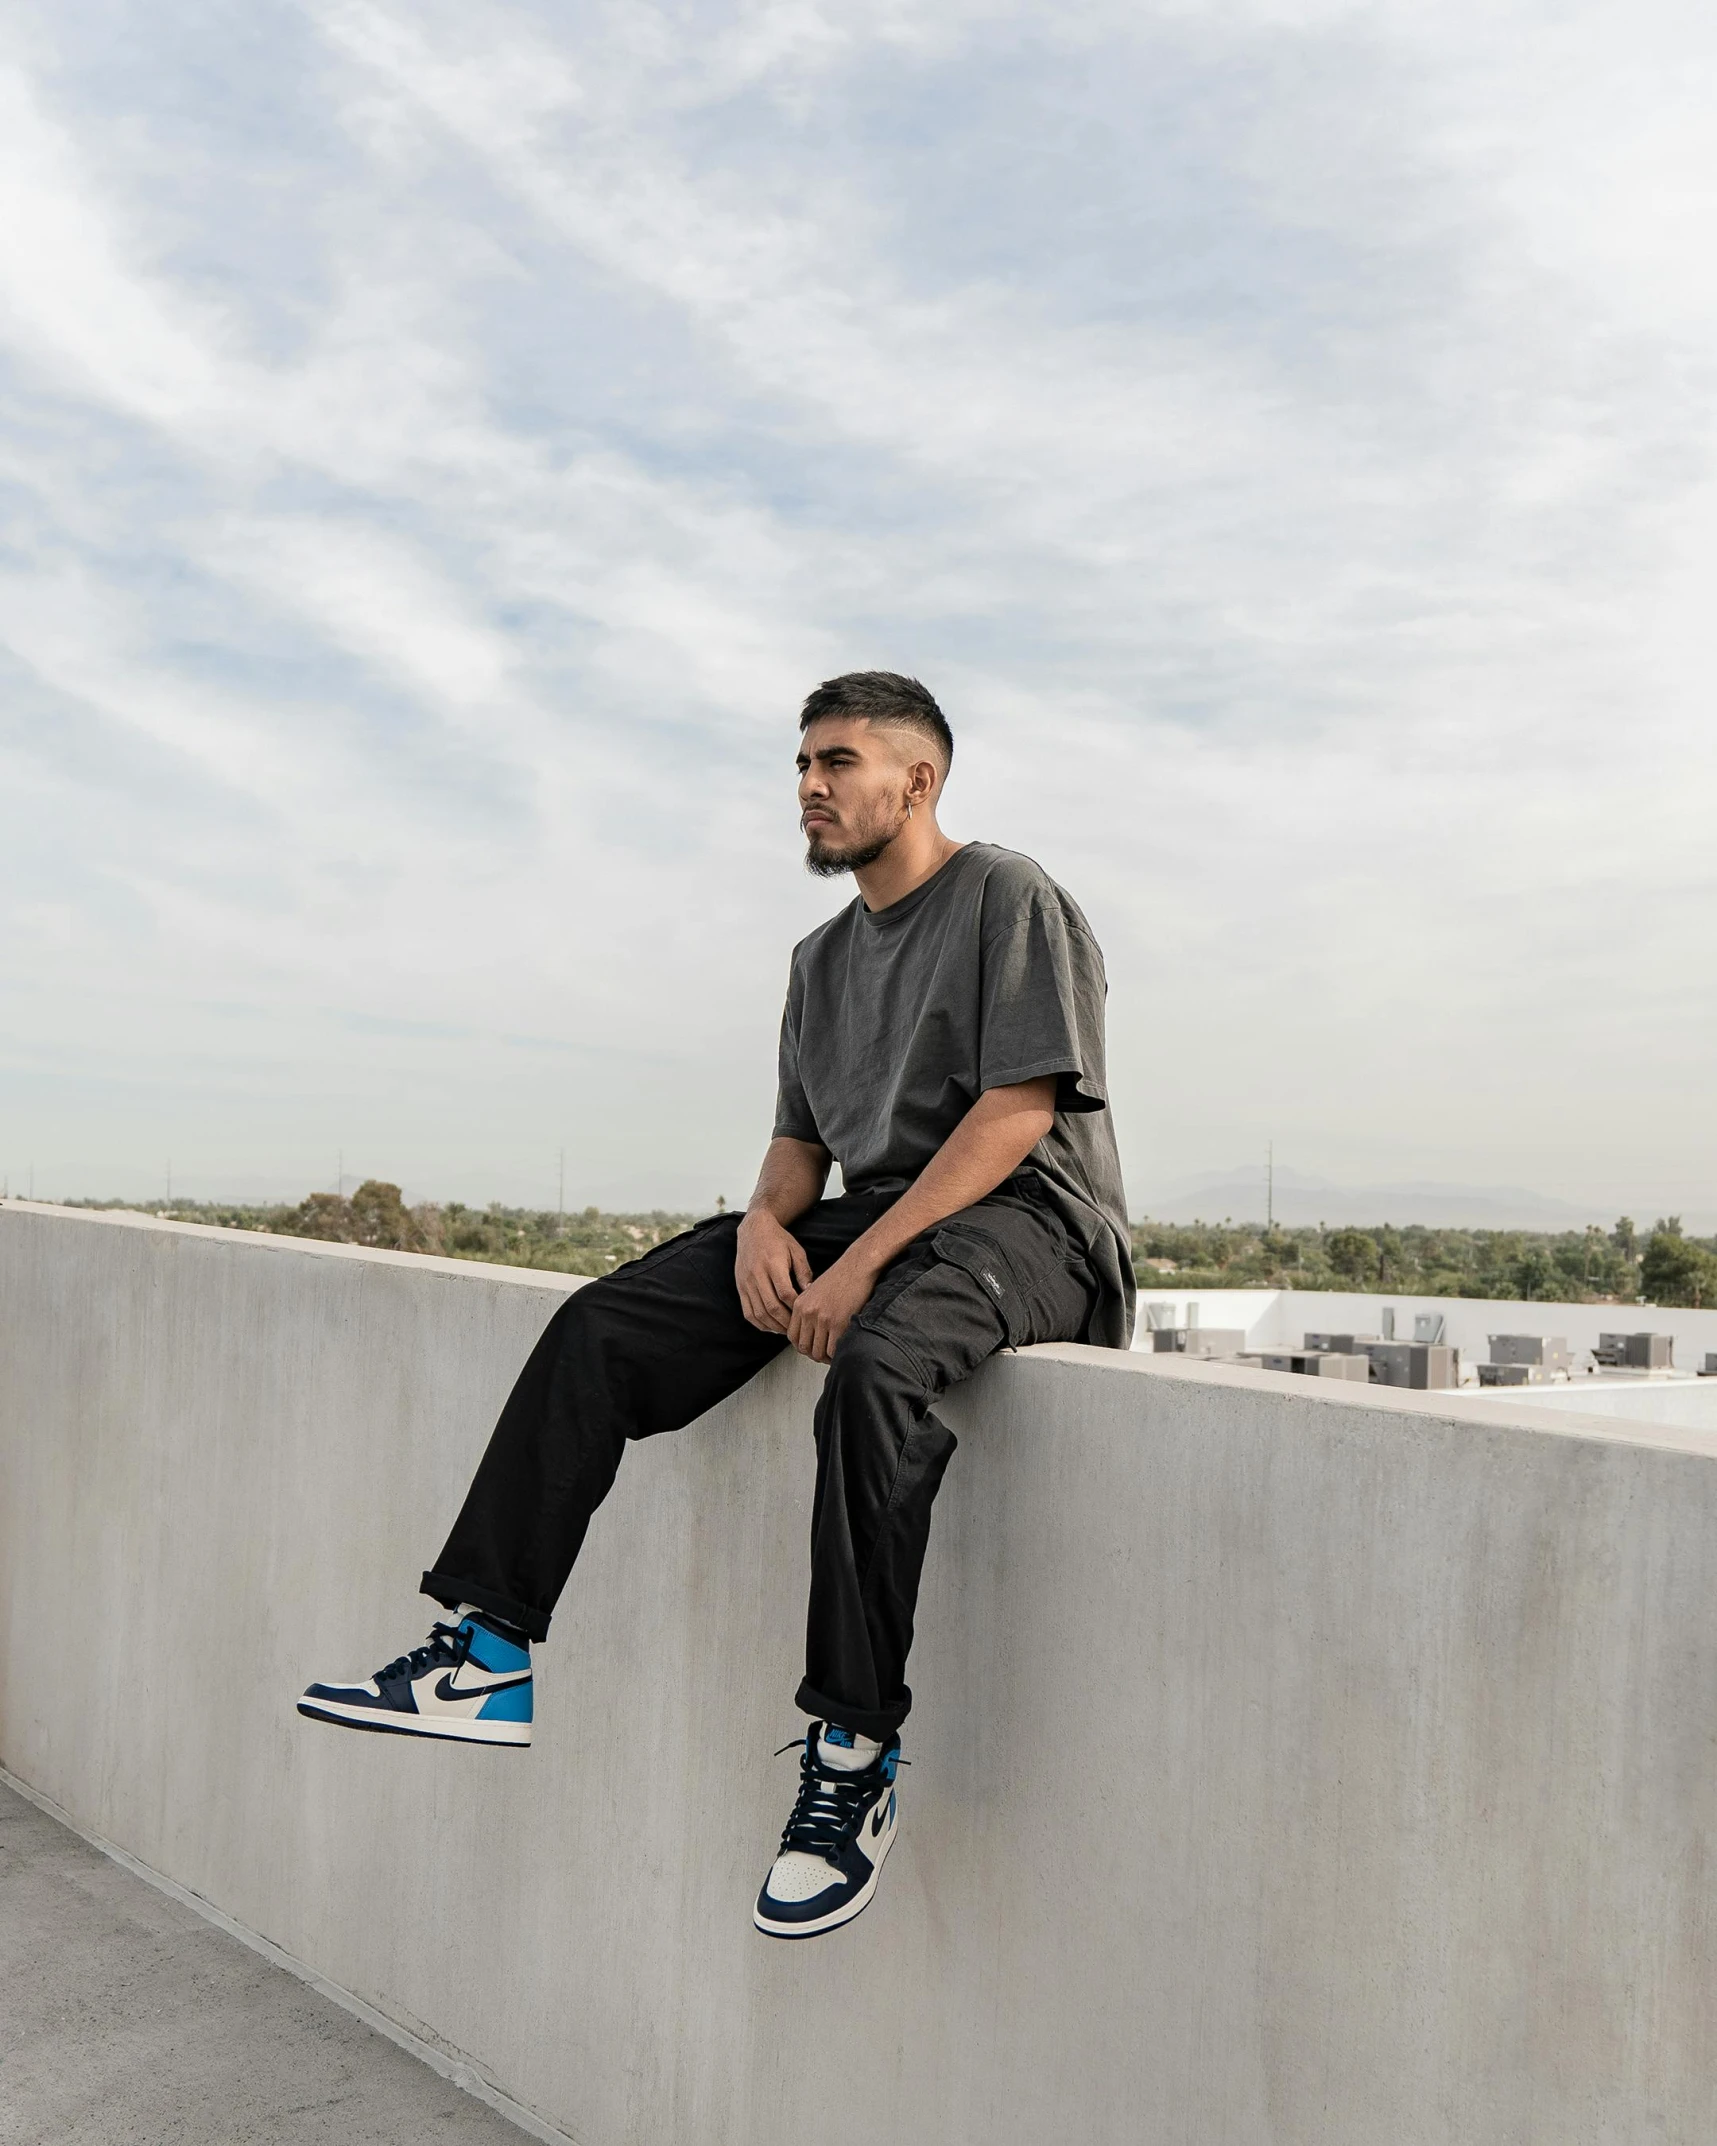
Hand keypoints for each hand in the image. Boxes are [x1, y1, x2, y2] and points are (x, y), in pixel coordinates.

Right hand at [735, 1208, 812, 1333]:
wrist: (753, 1230)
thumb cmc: (779, 1240)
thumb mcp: (797, 1251)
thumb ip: (804, 1273)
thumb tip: (810, 1294)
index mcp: (773, 1264)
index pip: (785, 1293)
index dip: (796, 1307)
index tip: (805, 1312)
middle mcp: (757, 1275)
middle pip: (772, 1306)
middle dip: (786, 1321)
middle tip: (798, 1328)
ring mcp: (746, 1282)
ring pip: (759, 1313)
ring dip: (774, 1326)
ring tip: (786, 1330)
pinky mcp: (740, 1287)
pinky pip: (748, 1312)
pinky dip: (759, 1323)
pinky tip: (771, 1326)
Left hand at [787, 1249, 879, 1363]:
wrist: (858, 1266)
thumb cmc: (841, 1276)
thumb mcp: (815, 1291)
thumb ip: (808, 1309)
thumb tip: (808, 1329)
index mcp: (800, 1305)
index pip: (792, 1336)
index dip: (801, 1346)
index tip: (810, 1348)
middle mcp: (809, 1313)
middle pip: (803, 1347)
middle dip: (814, 1355)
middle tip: (823, 1354)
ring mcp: (823, 1319)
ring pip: (818, 1352)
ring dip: (825, 1357)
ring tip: (833, 1354)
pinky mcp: (840, 1324)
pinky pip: (833, 1350)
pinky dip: (836, 1355)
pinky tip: (841, 1350)